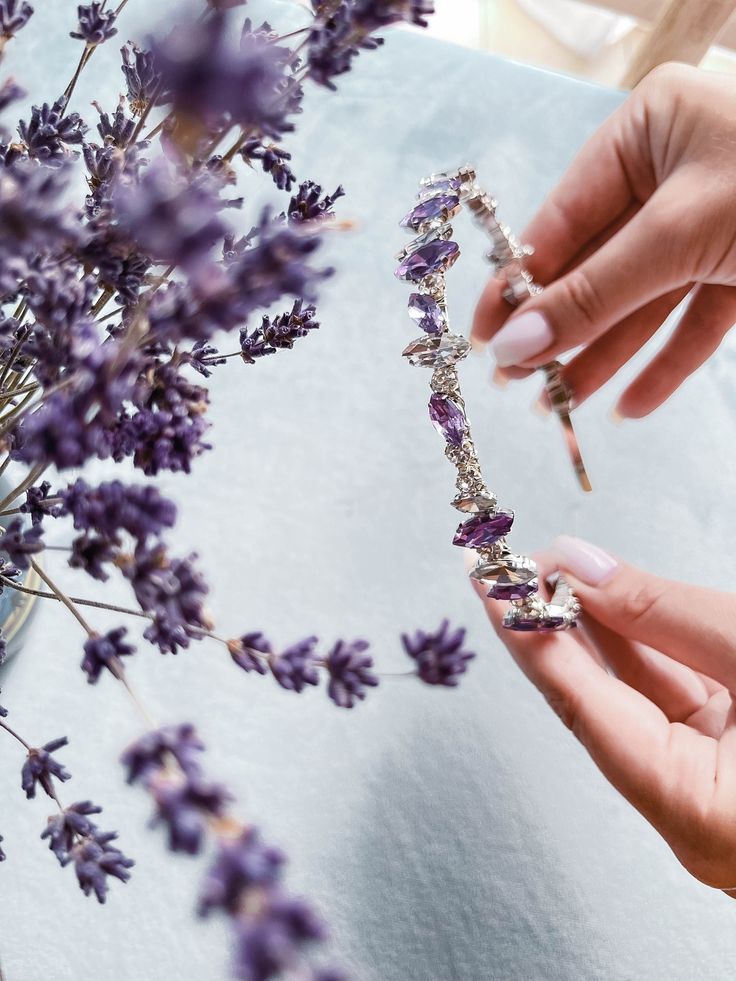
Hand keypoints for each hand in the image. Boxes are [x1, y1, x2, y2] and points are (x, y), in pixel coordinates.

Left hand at [470, 536, 735, 890]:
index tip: (483, 579)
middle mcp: (692, 817)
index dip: (527, 637)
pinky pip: (681, 706)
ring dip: (602, 634)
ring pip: (642, 702)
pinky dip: (651, 654)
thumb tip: (581, 567)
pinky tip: (616, 606)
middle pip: (602, 706)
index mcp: (692, 810)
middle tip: (512, 563)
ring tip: (556, 571)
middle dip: (557, 628)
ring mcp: (718, 795)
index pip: (579, 708)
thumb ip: (668, 612)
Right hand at [472, 63, 735, 418]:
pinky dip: (666, 364)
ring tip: (559, 409)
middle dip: (561, 330)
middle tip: (516, 385)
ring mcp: (710, 221)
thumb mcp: (680, 233)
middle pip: (599, 266)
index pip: (563, 218)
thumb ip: (594, 292)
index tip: (485, 338)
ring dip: (603, 357)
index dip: (521, 283)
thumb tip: (512, 343)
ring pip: (642, 300)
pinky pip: (694, 320)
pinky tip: (630, 406)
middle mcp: (673, 172)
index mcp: (647, 131)